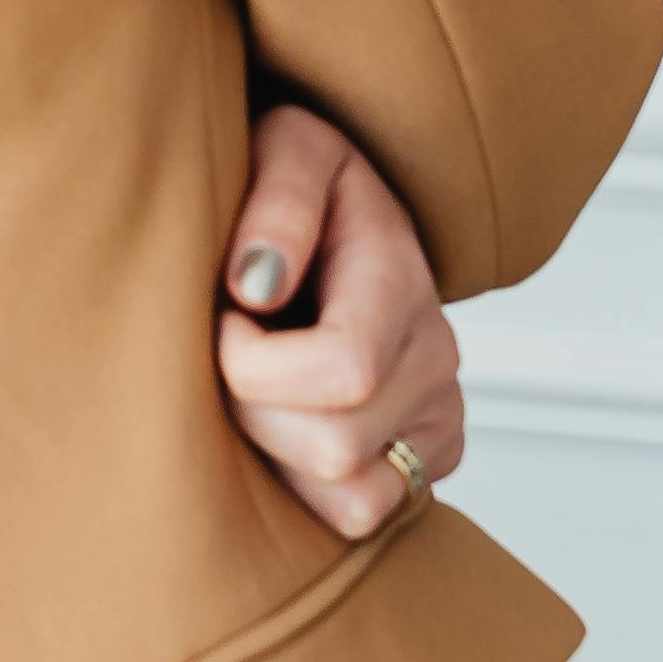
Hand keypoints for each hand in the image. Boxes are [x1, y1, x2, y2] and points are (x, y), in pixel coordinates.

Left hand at [217, 103, 464, 541]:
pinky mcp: (426, 458)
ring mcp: (438, 416)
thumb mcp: (287, 146)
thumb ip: (279, 202)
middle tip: (229, 355)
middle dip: (254, 412)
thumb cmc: (301, 182)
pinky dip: (309, 487)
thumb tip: (256, 286)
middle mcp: (435, 358)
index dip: (255, 364)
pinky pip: (361, 514)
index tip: (224, 318)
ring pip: (350, 499)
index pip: (345, 370)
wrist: (343, 210)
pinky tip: (286, 423)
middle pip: (334, 446)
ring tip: (258, 391)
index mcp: (402, 281)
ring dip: (281, 458)